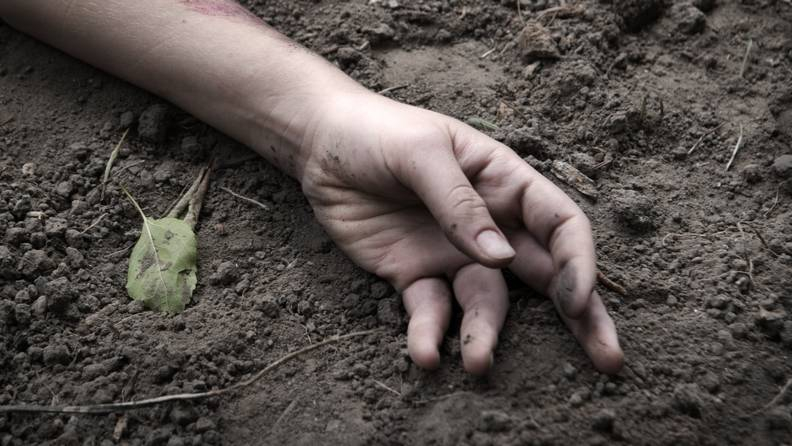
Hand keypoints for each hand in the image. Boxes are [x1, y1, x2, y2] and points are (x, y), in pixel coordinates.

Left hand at [299, 91, 623, 374]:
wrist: (321, 146)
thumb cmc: (377, 132)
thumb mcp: (420, 153)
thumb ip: (459, 203)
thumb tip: (500, 257)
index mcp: (503, 182)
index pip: (560, 224)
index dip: (578, 262)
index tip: (577, 300)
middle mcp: (488, 224)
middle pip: (545, 274)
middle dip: (579, 316)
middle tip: (608, 359)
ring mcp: (452, 253)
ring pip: (487, 303)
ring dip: (486, 335)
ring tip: (477, 364)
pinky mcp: (414, 275)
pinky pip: (431, 311)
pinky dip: (430, 335)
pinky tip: (424, 354)